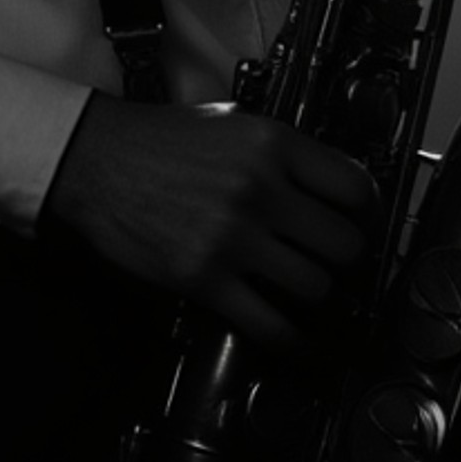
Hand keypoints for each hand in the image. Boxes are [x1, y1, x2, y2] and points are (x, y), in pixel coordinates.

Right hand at [40, 94, 375, 354]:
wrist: (94, 159)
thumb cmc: (155, 140)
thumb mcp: (230, 122)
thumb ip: (280, 152)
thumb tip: (325, 185)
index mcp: (270, 144)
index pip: (354, 187)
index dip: (367, 212)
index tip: (363, 224)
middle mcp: (259, 189)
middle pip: (343, 243)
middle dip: (346, 259)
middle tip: (337, 261)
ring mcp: (233, 236)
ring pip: (316, 286)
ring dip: (317, 295)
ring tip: (307, 290)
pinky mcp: (205, 277)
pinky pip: (271, 323)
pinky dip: (291, 339)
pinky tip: (294, 337)